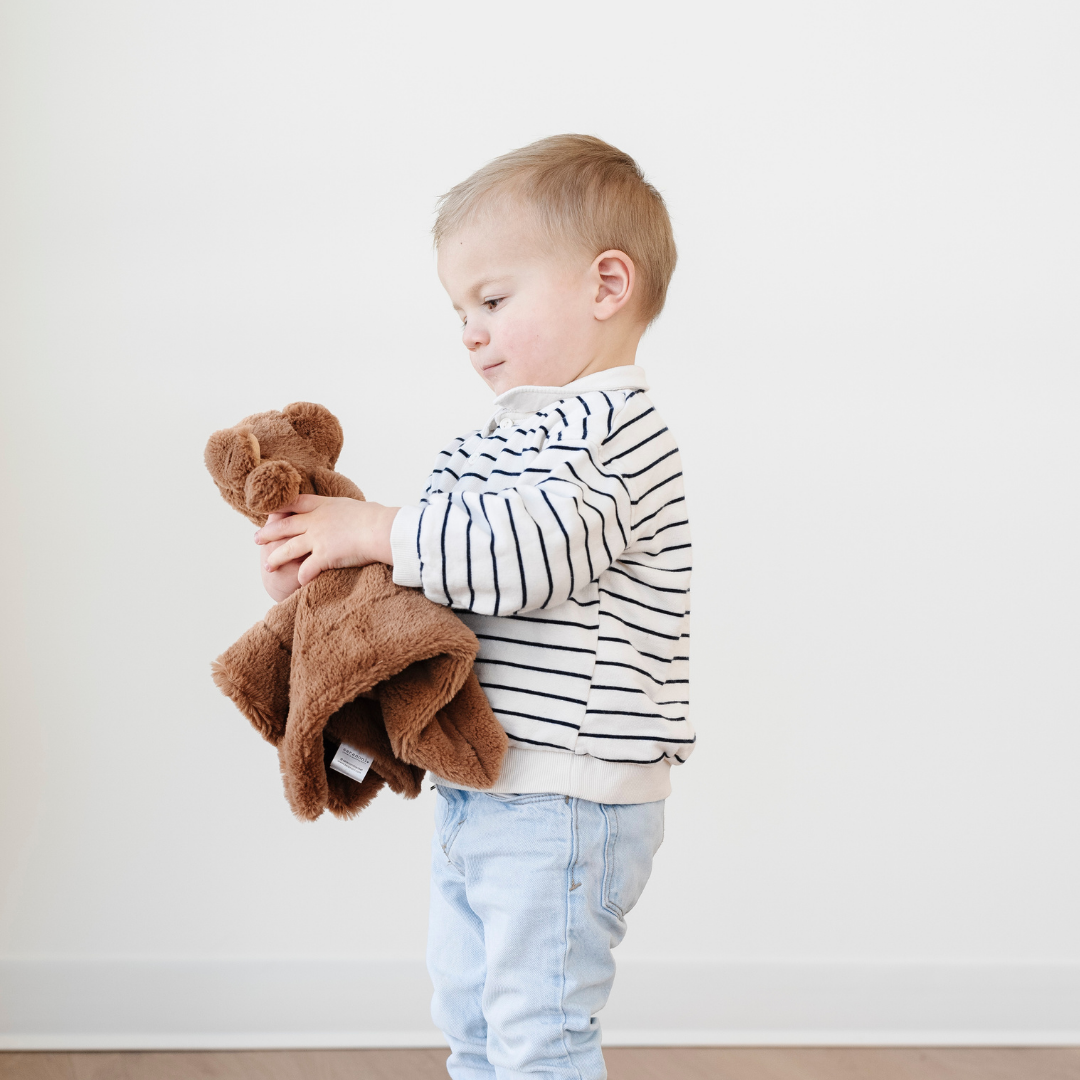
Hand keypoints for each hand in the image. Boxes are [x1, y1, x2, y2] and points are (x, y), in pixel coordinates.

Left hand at [255, 494, 398, 587]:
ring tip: (268, 565)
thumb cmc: (378, 518)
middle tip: (256, 538)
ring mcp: (317, 538)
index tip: (270, 511)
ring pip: (288, 549)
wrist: (381, 529)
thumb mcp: (358, 507)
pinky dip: (301, 578)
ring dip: (275, 558)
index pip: (295, 502)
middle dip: (268, 533)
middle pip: (284, 526)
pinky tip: (299, 584)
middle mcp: (315, 521)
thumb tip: (356, 513)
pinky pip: (306, 570)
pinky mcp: (323, 556)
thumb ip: (348, 512)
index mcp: (324, 506)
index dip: (281, 506)